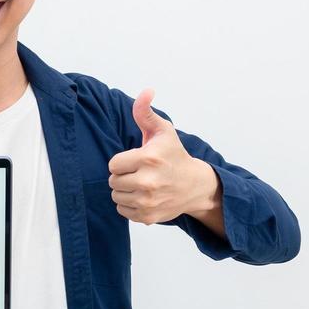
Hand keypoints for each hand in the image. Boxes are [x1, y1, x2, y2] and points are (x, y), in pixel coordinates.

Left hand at [107, 88, 218, 224]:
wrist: (195, 186)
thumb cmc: (175, 156)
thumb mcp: (163, 131)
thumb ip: (145, 112)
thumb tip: (146, 91)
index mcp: (149, 158)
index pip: (113, 164)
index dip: (123, 161)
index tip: (136, 160)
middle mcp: (148, 182)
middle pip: (113, 181)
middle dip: (122, 175)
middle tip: (138, 172)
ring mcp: (148, 202)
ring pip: (116, 196)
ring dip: (125, 190)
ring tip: (141, 184)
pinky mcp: (148, 217)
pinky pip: (123, 210)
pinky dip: (129, 205)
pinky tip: (143, 196)